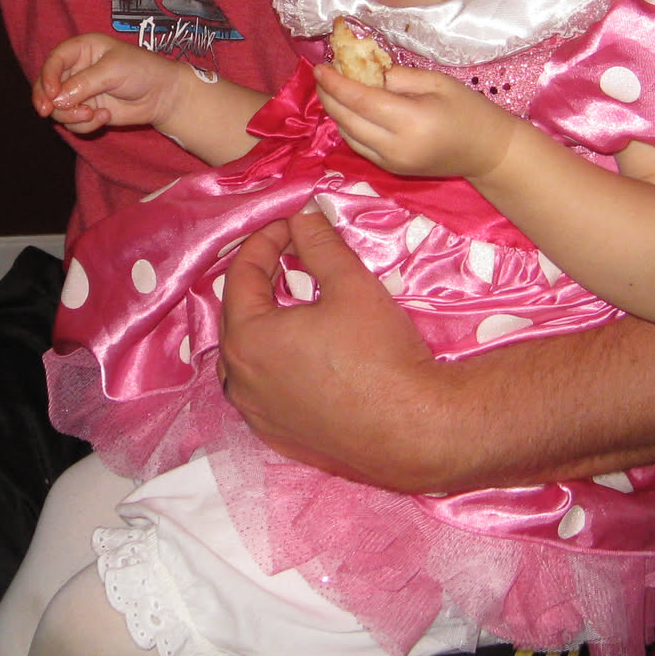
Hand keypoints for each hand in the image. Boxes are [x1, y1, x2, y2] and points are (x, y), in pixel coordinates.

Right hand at [32, 35, 185, 135]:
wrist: (162, 95)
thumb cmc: (141, 70)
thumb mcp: (113, 70)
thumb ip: (84, 83)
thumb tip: (57, 99)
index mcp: (81, 49)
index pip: (54, 60)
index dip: (48, 77)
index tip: (52, 95)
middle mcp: (76, 69)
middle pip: (47, 85)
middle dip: (46, 100)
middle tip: (48, 112)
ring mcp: (79, 91)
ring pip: (57, 107)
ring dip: (70, 115)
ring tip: (92, 114)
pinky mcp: (86, 110)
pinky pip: (72, 122)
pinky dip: (85, 124)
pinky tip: (104, 117)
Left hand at [219, 211, 450, 490]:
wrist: (415, 430)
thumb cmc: (381, 354)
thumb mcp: (350, 284)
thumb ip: (319, 244)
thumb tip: (303, 217)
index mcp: (247, 339)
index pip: (241, 275)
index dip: (266, 241)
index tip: (292, 226)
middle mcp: (239, 381)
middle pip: (239, 316)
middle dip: (263, 282)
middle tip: (293, 258)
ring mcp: (257, 416)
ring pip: (247, 358)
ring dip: (265, 325)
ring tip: (295, 304)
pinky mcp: (280, 438)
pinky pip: (265, 393)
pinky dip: (275, 367)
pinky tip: (302, 357)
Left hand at [315, 62, 518, 180]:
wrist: (486, 151)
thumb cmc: (467, 110)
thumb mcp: (436, 82)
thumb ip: (398, 77)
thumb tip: (364, 72)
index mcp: (411, 121)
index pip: (361, 101)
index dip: (336, 83)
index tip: (320, 67)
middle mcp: (396, 146)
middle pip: (347, 120)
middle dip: (329, 96)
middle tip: (322, 75)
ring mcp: (391, 162)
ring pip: (348, 135)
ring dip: (335, 112)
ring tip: (332, 89)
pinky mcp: (391, 169)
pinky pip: (359, 146)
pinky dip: (348, 127)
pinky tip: (348, 109)